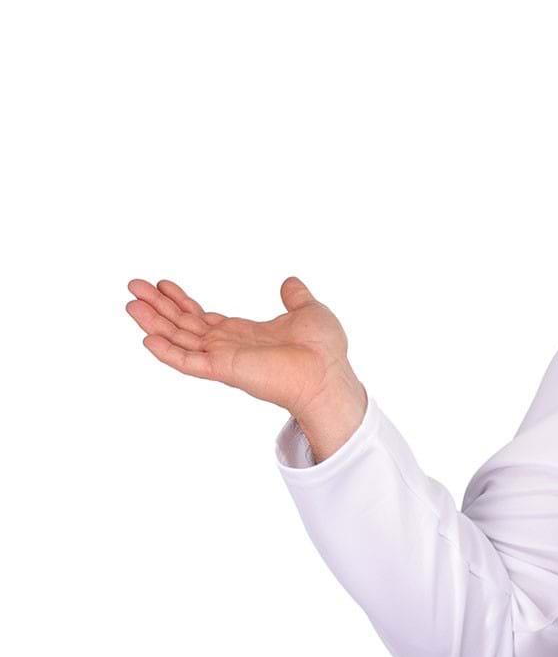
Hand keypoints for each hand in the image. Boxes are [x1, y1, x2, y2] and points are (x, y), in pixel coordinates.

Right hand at [124, 274, 366, 457]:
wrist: (329, 374)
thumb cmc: (325, 352)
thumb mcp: (309, 311)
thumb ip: (296, 297)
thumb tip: (291, 282)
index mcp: (244, 335)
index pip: (204, 319)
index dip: (182, 302)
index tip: (163, 283)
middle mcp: (229, 348)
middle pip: (184, 326)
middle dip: (158, 307)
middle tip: (133, 286)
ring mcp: (225, 360)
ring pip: (180, 340)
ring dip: (154, 323)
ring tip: (130, 305)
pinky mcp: (225, 370)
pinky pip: (189, 363)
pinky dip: (168, 352)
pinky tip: (147, 339)